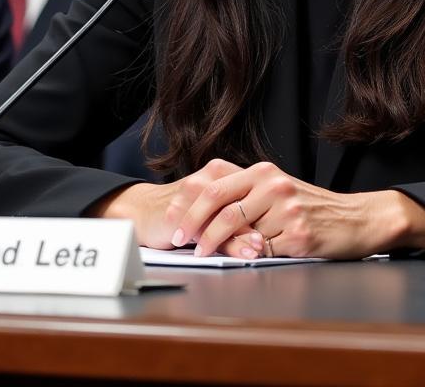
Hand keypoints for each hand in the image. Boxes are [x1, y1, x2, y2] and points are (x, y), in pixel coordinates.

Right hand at [89, 159, 262, 253]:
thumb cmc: (184, 214)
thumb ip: (236, 218)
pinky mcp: (177, 208)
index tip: (280, 232)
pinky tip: (226, 252)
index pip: (251, 193)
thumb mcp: (213, 213)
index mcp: (223, 172)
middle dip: (255, 225)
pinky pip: (201, 226)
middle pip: (239, 202)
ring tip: (254, 250)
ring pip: (222, 214)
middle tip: (268, 244)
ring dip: (239, 235)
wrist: (144, 210)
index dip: (266, 213)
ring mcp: (193, 190)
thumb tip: (265, 237)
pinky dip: (215, 241)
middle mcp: (210, 176)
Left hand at [171, 161, 424, 259]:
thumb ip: (245, 193)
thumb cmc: (310, 207)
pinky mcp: (299, 235)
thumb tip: (201, 207)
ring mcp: (287, 209)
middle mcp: (274, 185)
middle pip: (221, 206)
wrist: (355, 219)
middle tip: (180, 242)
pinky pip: (264, 250)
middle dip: (195, 226)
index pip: (216, 186)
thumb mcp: (276, 189)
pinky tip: (244, 259)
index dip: (190, 206)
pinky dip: (249, 257)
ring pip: (239, 231)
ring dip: (218, 245)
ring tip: (205, 254)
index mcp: (263, 172)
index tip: (174, 223)